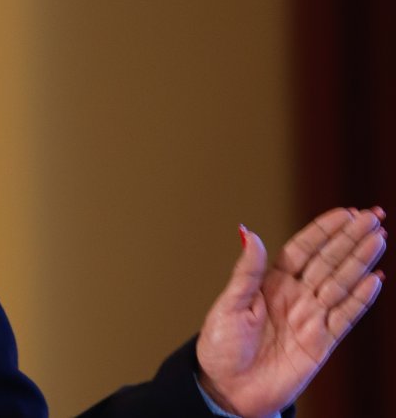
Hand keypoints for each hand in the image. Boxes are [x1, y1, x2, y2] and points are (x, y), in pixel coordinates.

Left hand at [196, 207, 385, 417]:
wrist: (228, 389)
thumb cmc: (221, 346)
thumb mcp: (229, 305)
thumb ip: (246, 272)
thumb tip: (248, 233)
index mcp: (271, 283)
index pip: (303, 249)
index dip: (324, 231)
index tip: (345, 212)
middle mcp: (295, 296)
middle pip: (328, 262)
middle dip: (350, 239)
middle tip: (373, 216)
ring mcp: (310, 318)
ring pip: (342, 283)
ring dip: (360, 262)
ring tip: (379, 238)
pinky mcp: (321, 342)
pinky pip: (345, 317)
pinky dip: (361, 299)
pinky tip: (376, 280)